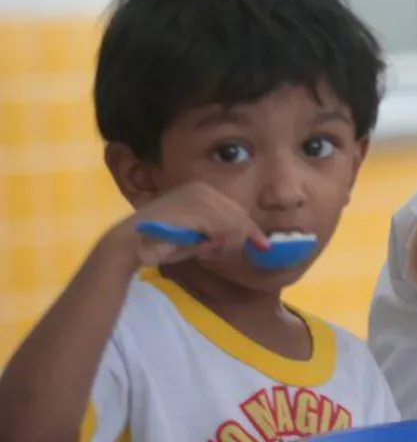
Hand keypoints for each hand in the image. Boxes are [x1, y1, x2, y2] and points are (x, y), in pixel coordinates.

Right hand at [99, 182, 268, 269]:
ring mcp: (198, 196)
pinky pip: (225, 229)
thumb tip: (259, 240)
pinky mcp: (196, 208)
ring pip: (235, 224)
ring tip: (205, 251)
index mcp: (203, 191)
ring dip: (227, 244)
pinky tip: (203, 248)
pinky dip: (220, 243)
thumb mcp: (200, 236)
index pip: (238, 211)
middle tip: (215, 252)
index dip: (249, 231)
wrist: (131, 243)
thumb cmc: (163, 242)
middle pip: (240, 217)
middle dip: (236, 239)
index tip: (261, 245)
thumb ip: (224, 234)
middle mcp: (203, 189)